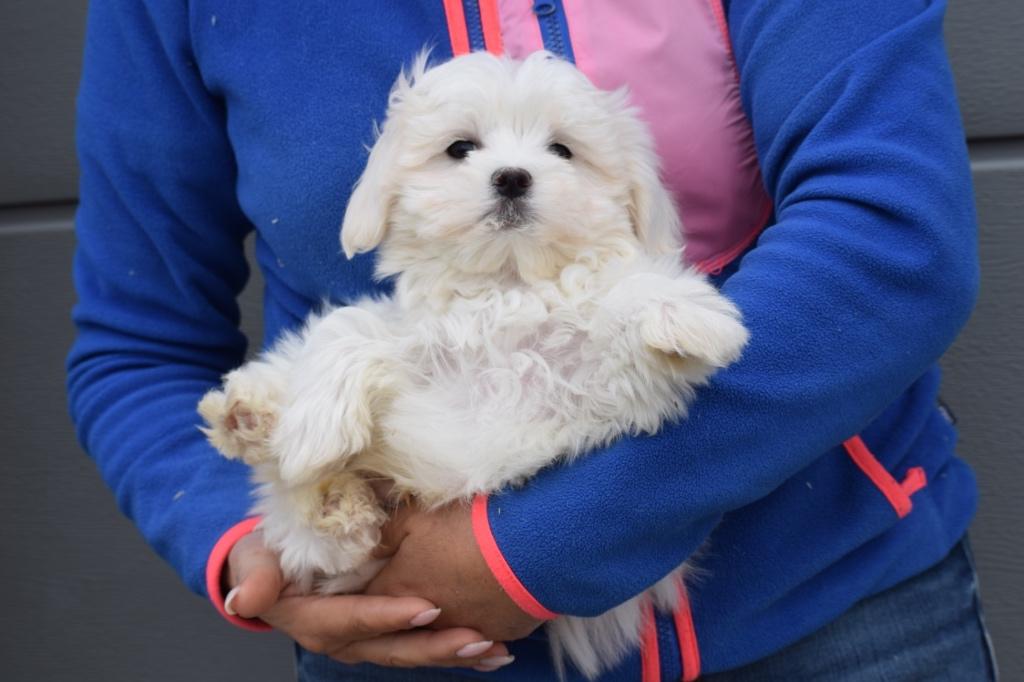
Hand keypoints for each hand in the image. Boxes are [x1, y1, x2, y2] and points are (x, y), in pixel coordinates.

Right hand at [224, 530, 511, 670]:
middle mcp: (343, 639)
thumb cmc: (267, 556)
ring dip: (453, 652)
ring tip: (493, 648)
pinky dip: (454, 648)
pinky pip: (420, 645)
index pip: (355, 621)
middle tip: (478, 637)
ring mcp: (365, 642)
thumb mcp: (254, 559)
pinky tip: (492, 648)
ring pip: (412, 651)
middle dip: (436, 645)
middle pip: (393, 647)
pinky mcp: (384, 635)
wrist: (272, 566)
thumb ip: (255, 575)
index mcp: (313, 621)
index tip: (426, 606)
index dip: (389, 616)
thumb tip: (247, 599)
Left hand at [365, 501, 543, 643]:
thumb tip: (370, 539)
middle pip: (405, 622)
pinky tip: (491, 617)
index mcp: (399, 588)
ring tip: (458, 607)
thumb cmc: (468, 524)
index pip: (367, 597)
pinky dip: (482, 627)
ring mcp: (464, 629)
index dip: (368, 583)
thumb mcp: (417, 515)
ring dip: (447, 623)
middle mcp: (427, 620)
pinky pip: (483, 634)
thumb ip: (387, 530)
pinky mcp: (498, 632)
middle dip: (404, 608)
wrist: (530, 543)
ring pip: (446, 632)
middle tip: (415, 589)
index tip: (374, 571)